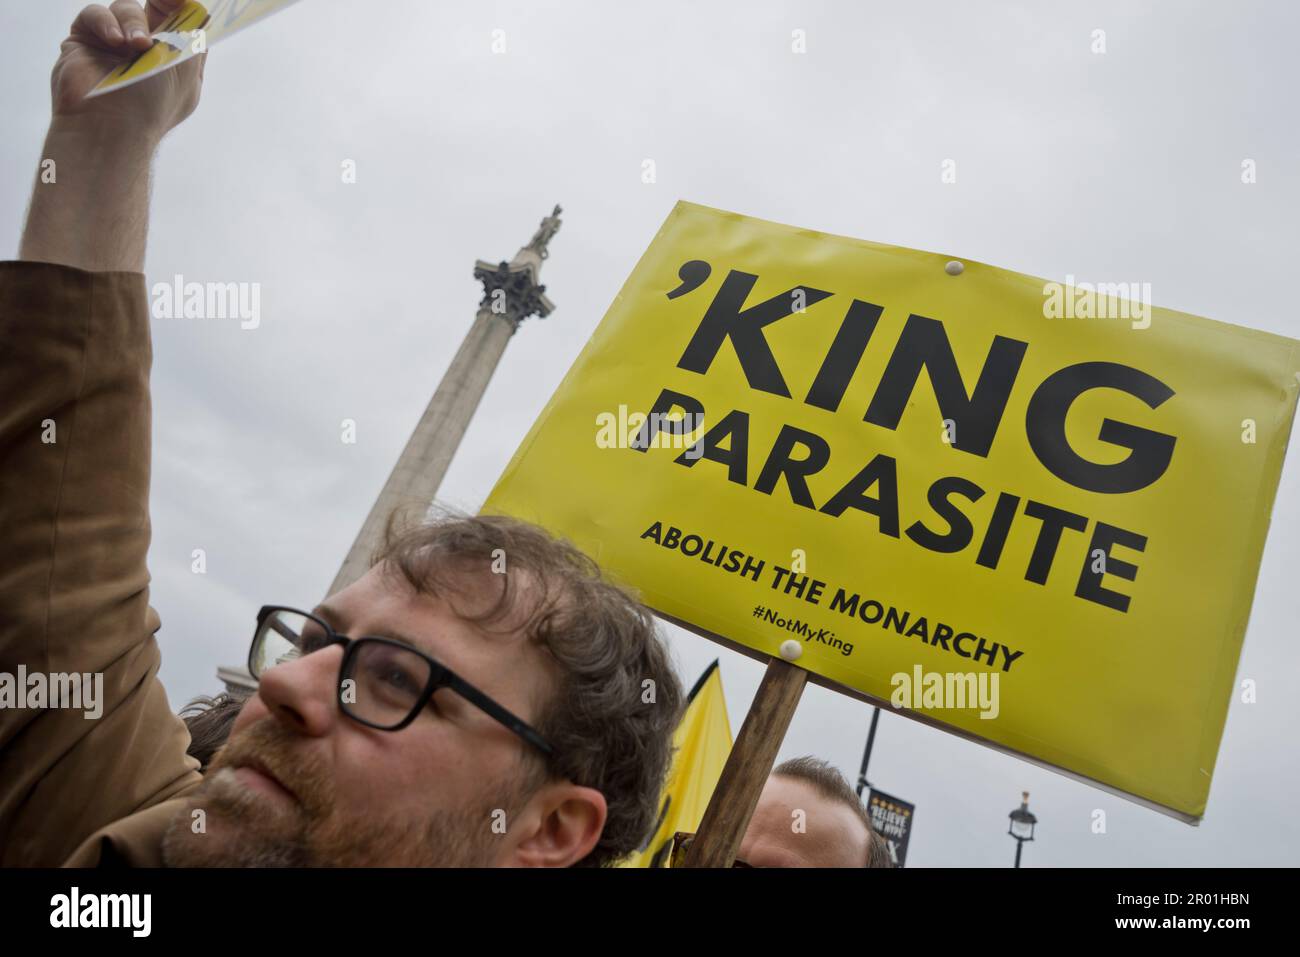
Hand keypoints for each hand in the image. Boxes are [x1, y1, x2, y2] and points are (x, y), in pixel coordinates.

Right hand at [51, 0, 204, 140]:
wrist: (110, 126)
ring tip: (135, 46)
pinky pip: (94, 14)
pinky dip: (105, 22)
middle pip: (154, 9)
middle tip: (164, 5)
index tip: (181, 2)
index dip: (180, 6)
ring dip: (133, 21)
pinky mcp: (84, 40)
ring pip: (125, 7)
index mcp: (173, 60)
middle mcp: (145, 52)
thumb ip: (195, 36)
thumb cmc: (153, 103)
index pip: (181, 22)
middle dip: (161, 4)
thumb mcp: (187, 70)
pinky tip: (114, 41)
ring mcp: (113, 46)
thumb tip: (195, 8)